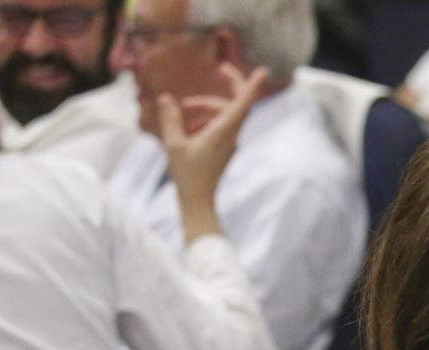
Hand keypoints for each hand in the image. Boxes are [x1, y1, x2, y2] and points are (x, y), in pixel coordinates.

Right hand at [159, 63, 267, 221]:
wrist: (198, 201)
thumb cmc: (187, 176)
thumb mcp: (174, 145)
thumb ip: (171, 120)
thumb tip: (166, 98)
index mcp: (223, 133)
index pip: (243, 105)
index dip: (251, 86)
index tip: (263, 71)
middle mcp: (231, 136)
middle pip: (238, 104)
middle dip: (232, 84)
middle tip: (222, 68)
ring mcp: (230, 142)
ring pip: (224, 114)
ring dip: (205, 106)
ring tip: (183, 109)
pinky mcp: (224, 147)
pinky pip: (219, 125)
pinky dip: (205, 119)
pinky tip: (188, 126)